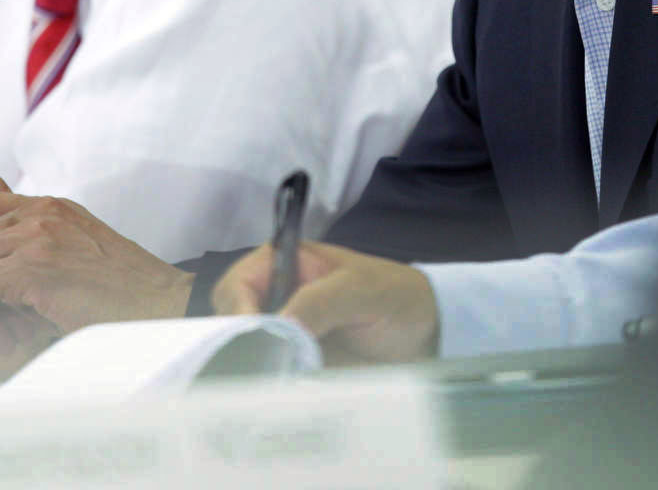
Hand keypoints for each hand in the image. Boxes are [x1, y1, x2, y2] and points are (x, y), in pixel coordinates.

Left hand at [0, 180, 194, 337]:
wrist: (167, 310)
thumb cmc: (127, 299)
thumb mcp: (76, 260)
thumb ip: (36, 252)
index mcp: (50, 209)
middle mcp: (39, 212)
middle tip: (9, 318)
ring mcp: (36, 234)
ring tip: (27, 326)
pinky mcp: (32, 264)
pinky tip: (24, 331)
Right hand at [213, 241, 437, 364]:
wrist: (426, 333)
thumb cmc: (395, 294)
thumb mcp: (362, 289)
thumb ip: (322, 300)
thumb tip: (280, 325)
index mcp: (283, 264)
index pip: (237, 284)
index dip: (237, 310)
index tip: (251, 336)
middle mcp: (275, 298)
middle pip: (230, 322)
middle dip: (241, 343)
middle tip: (264, 363)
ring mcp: (282, 334)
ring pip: (243, 353)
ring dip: (253, 368)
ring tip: (275, 379)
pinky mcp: (293, 365)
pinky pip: (268, 377)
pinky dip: (269, 386)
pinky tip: (281, 393)